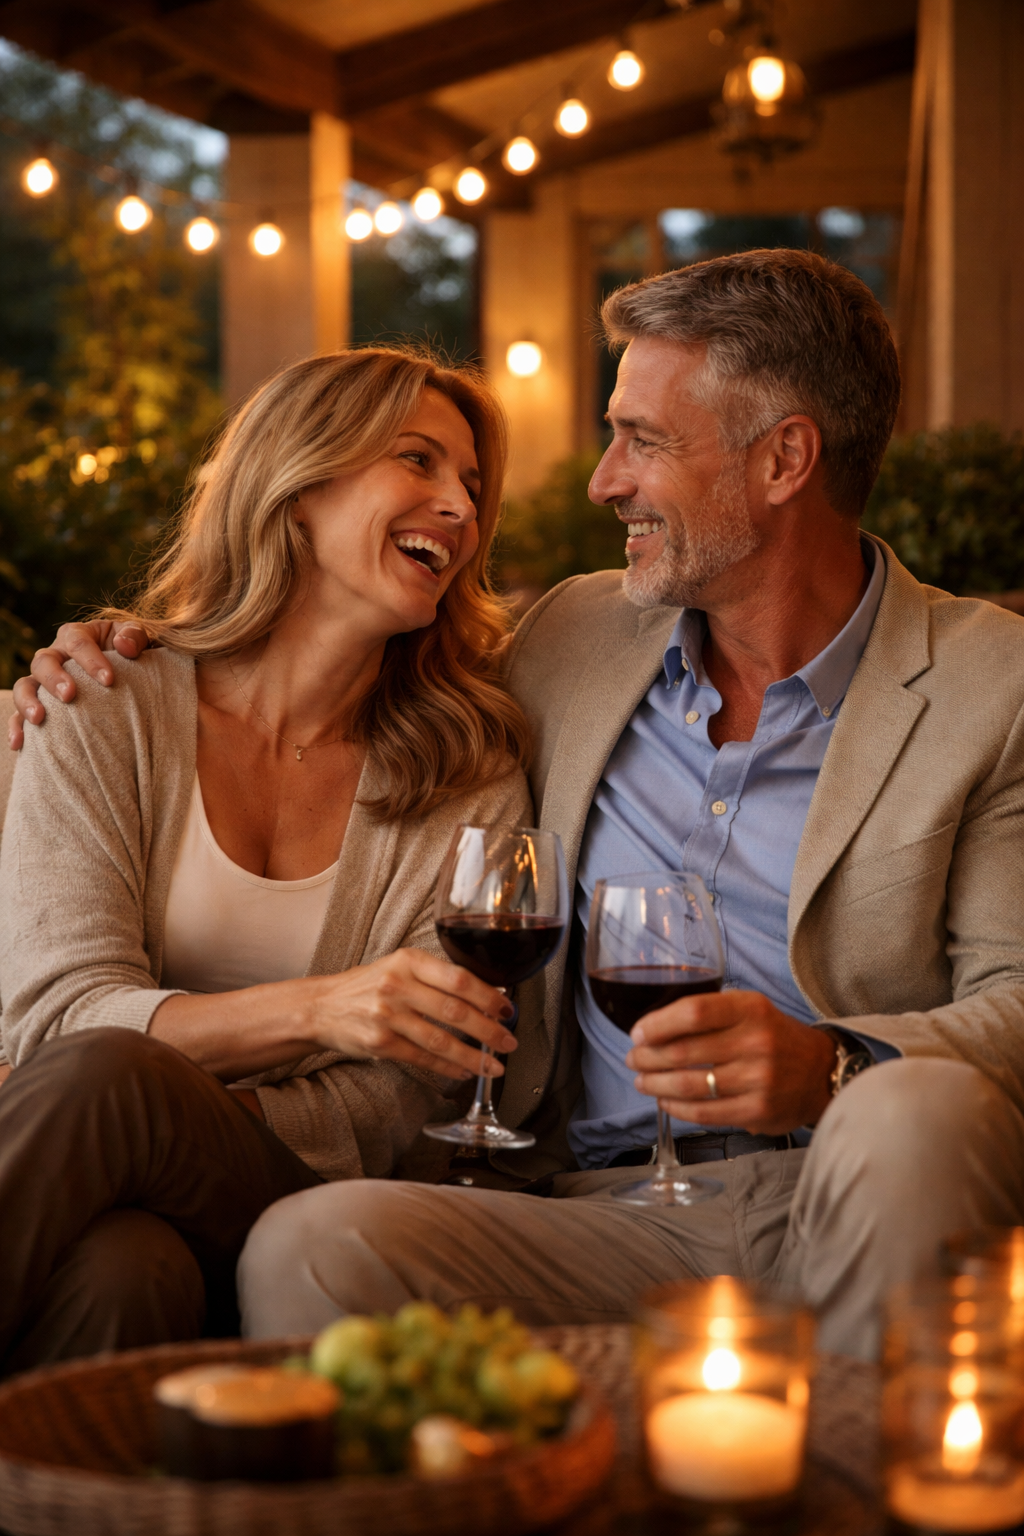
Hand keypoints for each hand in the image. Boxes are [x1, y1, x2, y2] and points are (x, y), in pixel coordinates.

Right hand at [8, 621, 152, 748]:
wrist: (130, 677)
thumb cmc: (134, 655)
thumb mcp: (140, 639)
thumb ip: (135, 636)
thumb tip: (124, 646)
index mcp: (77, 635)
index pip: (77, 641)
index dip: (91, 660)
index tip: (108, 681)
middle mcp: (55, 655)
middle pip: (43, 660)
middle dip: (54, 678)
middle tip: (70, 695)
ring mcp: (44, 681)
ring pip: (25, 685)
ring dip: (28, 701)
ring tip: (39, 719)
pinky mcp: (40, 704)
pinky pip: (19, 714)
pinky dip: (17, 727)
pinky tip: (20, 743)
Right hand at [308, 947, 517, 1080]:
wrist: (322, 1006)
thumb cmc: (368, 985)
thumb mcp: (399, 965)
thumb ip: (436, 976)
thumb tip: (486, 993)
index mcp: (409, 961)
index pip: (459, 979)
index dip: (488, 997)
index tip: (507, 1010)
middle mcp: (398, 985)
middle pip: (455, 1011)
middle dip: (489, 1031)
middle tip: (509, 1041)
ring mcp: (388, 1016)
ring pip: (441, 1040)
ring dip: (473, 1057)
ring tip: (493, 1066)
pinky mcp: (380, 1043)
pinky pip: (422, 1058)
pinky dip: (447, 1067)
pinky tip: (463, 1071)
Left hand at [625, 990, 835, 1134]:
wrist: (821, 1072)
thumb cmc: (774, 1037)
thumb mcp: (750, 1010)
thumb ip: (710, 1013)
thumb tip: (653, 1028)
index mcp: (751, 1009)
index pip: (694, 1012)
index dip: (658, 1024)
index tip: (637, 1033)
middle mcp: (756, 1042)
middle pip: (683, 1051)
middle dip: (648, 1057)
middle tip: (633, 1059)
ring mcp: (758, 1079)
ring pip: (688, 1084)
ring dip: (655, 1084)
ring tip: (642, 1081)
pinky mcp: (757, 1111)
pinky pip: (703, 1113)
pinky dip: (675, 1108)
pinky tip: (664, 1101)